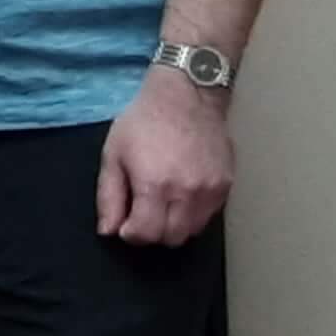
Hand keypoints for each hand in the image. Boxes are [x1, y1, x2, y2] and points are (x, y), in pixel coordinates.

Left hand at [96, 72, 233, 246]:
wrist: (187, 96)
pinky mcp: (227, 185)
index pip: (146, 234)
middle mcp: (187, 192)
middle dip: (152, 234)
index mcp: (154, 184)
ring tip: (161, 205)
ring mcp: (211, 190)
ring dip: (174, 226)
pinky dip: (192, 215)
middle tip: (142, 215)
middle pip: (172, 238)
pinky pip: (209, 216)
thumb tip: (108, 231)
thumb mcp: (113, 155)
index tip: (125, 224)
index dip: (131, 235)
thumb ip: (109, 196)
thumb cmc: (143, 122)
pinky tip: (180, 195)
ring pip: (193, 231)